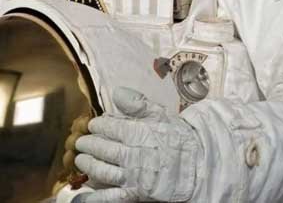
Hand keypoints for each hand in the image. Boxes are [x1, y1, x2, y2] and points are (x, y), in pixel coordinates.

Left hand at [74, 87, 201, 201]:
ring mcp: (133, 175)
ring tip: (81, 160)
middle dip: (88, 144)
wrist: (199, 162)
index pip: (109, 127)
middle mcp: (132, 154)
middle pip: (101, 148)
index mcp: (138, 133)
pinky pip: (111, 196)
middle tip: (82, 142)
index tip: (94, 124)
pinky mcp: (136, 193)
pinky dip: (95, 196)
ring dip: (88, 165)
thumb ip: (138, 104)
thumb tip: (117, 92)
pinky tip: (84, 193)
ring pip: (101, 170)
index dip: (98, 125)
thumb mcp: (162, 115)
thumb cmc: (179, 138)